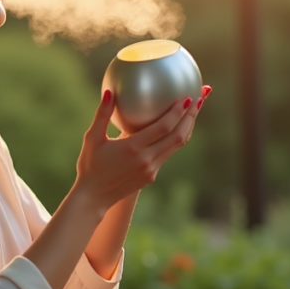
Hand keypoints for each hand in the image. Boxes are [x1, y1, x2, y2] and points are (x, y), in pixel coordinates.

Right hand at [73, 85, 211, 212]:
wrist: (94, 197)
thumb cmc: (90, 165)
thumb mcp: (92, 138)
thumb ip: (102, 115)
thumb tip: (109, 92)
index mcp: (133, 148)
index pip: (163, 127)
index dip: (178, 112)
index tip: (187, 97)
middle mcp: (146, 159)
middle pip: (178, 136)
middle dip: (191, 117)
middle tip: (199, 98)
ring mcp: (151, 170)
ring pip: (177, 146)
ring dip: (187, 128)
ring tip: (193, 111)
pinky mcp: (151, 176)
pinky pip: (167, 154)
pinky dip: (175, 139)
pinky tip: (176, 128)